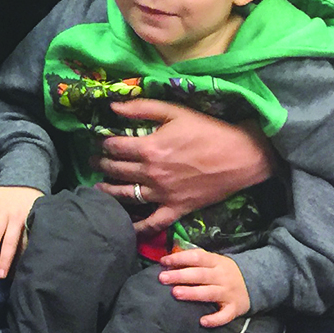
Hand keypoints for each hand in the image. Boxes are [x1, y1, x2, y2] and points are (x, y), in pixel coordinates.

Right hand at [0, 186, 42, 278]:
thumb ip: (33, 230)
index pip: (25, 243)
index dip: (21, 259)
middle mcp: (16, 216)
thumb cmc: (31, 202)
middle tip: (0, 274)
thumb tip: (35, 254)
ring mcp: (3, 208)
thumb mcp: (38, 214)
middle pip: (10, 240)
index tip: (18, 274)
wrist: (22, 176)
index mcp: (29, 221)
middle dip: (5, 258)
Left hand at [98, 101, 275, 231]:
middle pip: (116, 170)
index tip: (97, 141)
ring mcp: (163, 194)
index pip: (114, 147)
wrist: (240, 156)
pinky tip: (125, 226)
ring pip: (127, 196)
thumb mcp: (175, 112)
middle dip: (101, 164)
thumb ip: (141, 108)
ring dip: (109, 191)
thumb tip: (112, 106)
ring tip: (99, 186)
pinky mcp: (177, 209)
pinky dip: (138, 227)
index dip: (102, 143)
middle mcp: (151, 174)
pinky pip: (153, 223)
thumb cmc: (207, 130)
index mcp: (149, 148)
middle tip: (93, 161)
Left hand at [159, 246, 251, 326]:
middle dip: (181, 276)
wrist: (253, 283)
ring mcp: (229, 293)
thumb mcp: (213, 261)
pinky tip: (203, 322)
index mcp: (216, 262)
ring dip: (192, 293)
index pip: (197, 257)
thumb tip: (169, 261)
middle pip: (200, 275)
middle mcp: (222, 276)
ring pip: (209, 293)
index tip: (163, 262)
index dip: (179, 258)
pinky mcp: (234, 308)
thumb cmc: (223, 272)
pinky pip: (225, 315)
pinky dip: (215, 319)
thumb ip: (195, 260)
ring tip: (176, 293)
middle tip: (163, 278)